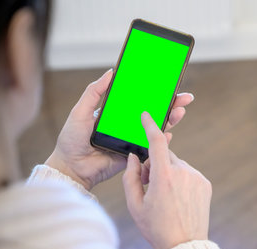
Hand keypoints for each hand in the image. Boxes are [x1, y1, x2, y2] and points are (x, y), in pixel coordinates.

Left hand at [46, 69, 193, 189]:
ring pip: (156, 128)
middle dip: (171, 104)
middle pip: (153, 113)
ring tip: (180, 111)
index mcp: (117, 113)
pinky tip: (169, 133)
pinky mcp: (135, 154)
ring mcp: (132, 140)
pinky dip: (162, 141)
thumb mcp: (80, 111)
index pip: (140, 100)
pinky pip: (151, 147)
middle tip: (185, 97)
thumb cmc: (72, 139)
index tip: (168, 83)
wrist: (71, 167)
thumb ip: (94, 92)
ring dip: (171, 119)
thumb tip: (111, 72)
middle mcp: (128, 125)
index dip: (155, 92)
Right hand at [123, 112, 211, 248]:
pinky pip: (189, 173)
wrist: (184, 245)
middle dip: (155, 164)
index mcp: (164, 177)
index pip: (157, 142)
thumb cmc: (156, 227)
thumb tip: (133, 157)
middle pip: (165, 155)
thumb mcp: (134, 204)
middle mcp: (183, 173)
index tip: (146, 115)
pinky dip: (181, 179)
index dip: (150, 126)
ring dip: (169, 172)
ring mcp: (197, 177)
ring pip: (177, 164)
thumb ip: (130, 176)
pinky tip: (177, 198)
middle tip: (149, 184)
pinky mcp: (205, 184)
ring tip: (165, 195)